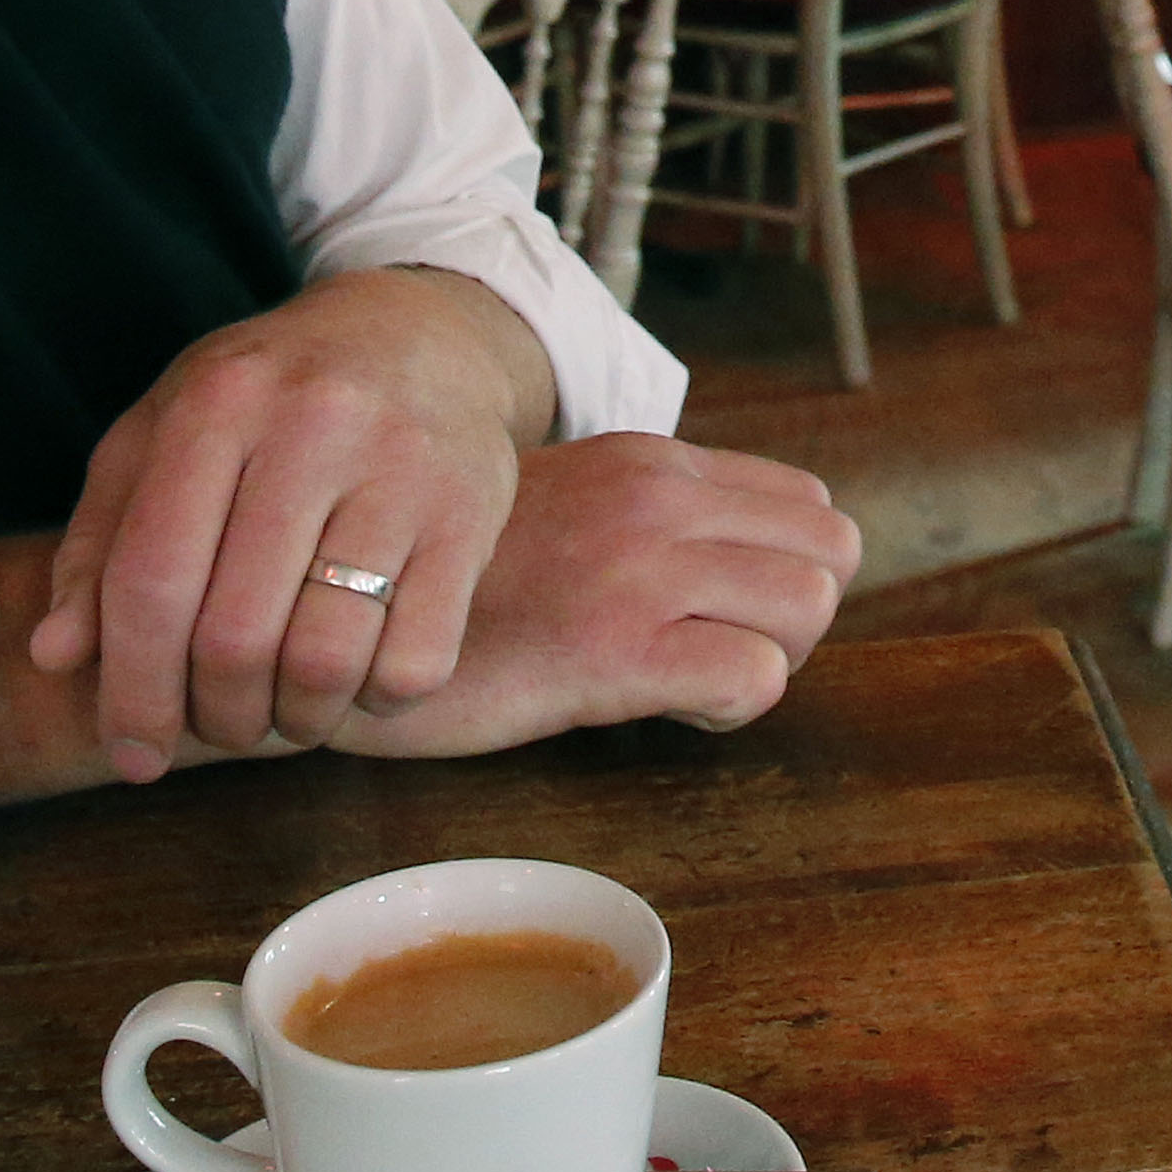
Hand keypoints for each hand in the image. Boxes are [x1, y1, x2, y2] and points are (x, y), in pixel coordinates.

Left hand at [31, 266, 551, 777]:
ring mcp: (403, 466)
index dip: (132, 689)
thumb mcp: (164, 435)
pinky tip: (359, 677)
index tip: (134, 755)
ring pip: (326, 660)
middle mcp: (312, 424)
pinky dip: (374, 701)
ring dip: (295, 720)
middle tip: (220, 726)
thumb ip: (102, 542)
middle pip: (234, 637)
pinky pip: (416, 662)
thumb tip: (56, 657)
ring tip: (285, 709)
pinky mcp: (473, 510)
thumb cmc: (268, 401)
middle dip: (216, 716)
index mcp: (217, 403)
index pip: (151, 579)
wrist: (419, 330)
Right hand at [330, 435, 860, 761]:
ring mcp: (638, 568)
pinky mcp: (613, 648)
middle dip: (795, 618)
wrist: (340, 612)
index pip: (808, 502)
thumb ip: (643, 519)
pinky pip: (752, 676)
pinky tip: (661, 709)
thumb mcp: (562, 511)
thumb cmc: (452, 584)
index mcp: (650, 463)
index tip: (723, 615)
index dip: (785, 572)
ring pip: (809, 605)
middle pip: (831, 550)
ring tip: (689, 679)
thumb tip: (723, 566)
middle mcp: (656, 499)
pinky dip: (729, 707)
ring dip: (769, 659)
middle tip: (720, 652)